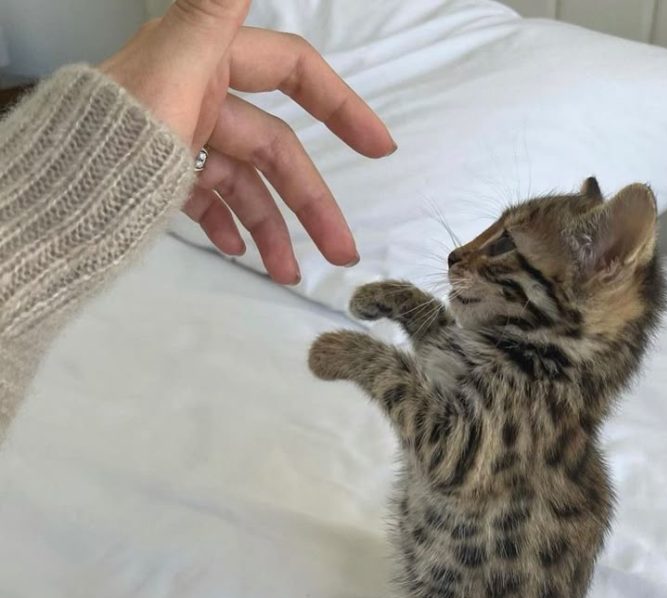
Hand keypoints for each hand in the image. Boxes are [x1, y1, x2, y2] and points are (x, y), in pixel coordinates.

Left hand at [100, 0, 395, 284]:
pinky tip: (240, 255)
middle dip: (313, 202)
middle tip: (344, 250)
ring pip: (247, 187)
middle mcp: (204, 97)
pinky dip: (228, 226)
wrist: (60, 192)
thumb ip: (216, 6)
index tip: (379, 148)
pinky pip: (210, 202)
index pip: (294, 73)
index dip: (341, 105)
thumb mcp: (178, 60)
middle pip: (277, 149)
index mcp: (212, 61)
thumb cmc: (122, 126)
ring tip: (290, 275)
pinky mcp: (166, 179)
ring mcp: (186, 142)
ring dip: (273, 232)